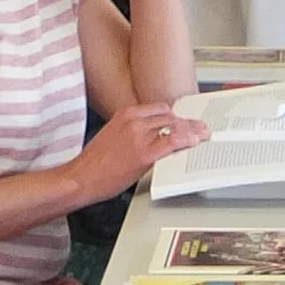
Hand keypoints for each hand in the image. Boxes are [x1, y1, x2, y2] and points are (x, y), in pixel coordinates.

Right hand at [75, 99, 207, 200]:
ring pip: (174, 127)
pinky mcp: (144, 153)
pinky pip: (172, 142)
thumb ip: (132, 130)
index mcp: (125, 113)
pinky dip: (186, 140)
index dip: (175, 116)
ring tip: (202, 135)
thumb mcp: (113, 135)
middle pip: (169, 116)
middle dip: (186, 123)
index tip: (184, 121)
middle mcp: (133, 120)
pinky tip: (194, 142)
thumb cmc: (95, 162)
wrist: (82, 177)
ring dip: (191, 131)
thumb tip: (153, 136)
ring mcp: (139, 135)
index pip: (159, 108)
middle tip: (199, 128)